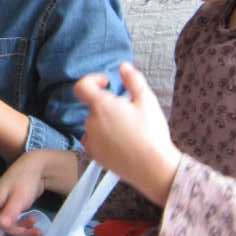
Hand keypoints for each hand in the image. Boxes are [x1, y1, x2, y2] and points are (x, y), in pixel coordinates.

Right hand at [0, 150, 73, 235]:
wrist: (36, 167)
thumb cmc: (24, 179)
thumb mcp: (19, 197)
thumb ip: (10, 213)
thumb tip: (0, 227)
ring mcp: (1, 210)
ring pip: (8, 229)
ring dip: (22, 231)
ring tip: (36, 229)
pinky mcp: (10, 211)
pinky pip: (14, 225)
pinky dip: (24, 226)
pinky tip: (35, 224)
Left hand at [75, 61, 179, 206]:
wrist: (153, 168)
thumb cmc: (151, 132)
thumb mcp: (147, 100)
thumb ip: (133, 80)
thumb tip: (123, 67)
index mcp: (101, 106)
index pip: (82, 86)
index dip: (92, 80)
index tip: (107, 84)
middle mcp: (90, 122)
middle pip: (93, 107)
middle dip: (108, 105)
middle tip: (130, 112)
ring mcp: (90, 140)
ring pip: (94, 124)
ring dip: (106, 122)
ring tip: (128, 130)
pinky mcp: (94, 155)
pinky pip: (94, 140)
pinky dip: (103, 137)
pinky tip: (121, 142)